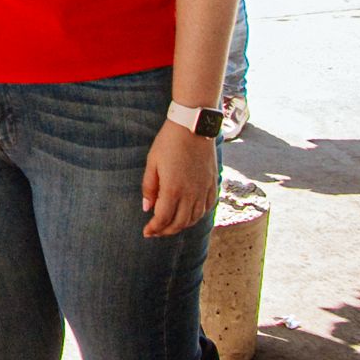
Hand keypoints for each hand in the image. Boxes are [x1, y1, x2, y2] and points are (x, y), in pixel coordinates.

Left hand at [141, 121, 218, 237]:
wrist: (193, 127)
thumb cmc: (168, 143)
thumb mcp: (152, 163)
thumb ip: (149, 187)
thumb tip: (147, 208)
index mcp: (173, 190)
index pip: (163, 219)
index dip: (154, 229)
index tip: (147, 232)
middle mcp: (190, 194)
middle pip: (179, 223)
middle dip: (166, 231)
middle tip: (156, 232)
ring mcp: (203, 190)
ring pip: (194, 218)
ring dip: (181, 226)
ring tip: (170, 226)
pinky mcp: (212, 184)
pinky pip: (207, 208)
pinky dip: (198, 217)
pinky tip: (190, 216)